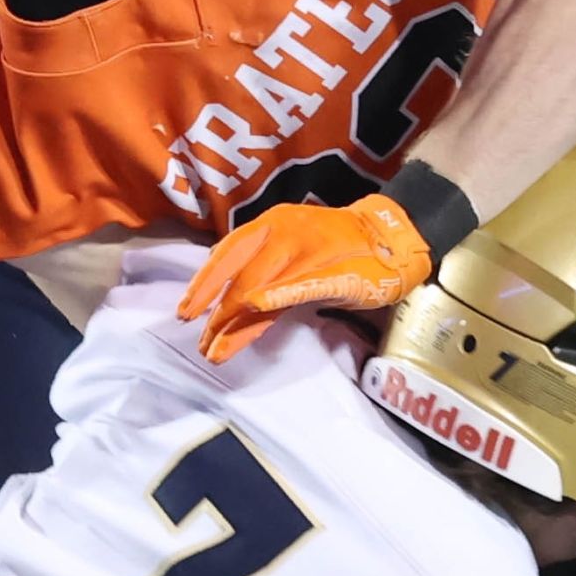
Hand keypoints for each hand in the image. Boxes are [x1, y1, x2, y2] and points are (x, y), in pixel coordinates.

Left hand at [176, 194, 433, 364]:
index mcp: (270, 226)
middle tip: (200, 341)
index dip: (204, 284)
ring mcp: (307, 250)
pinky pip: (299, 285)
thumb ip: (263, 281)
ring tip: (217, 349)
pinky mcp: (332, 271)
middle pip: (238, 272)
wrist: (390, 236)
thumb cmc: (337, 249)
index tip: (185, 312)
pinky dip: (277, 296)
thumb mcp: (293, 259)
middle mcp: (282, 232)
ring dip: (236, 321)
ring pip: (261, 285)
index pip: (227, 254)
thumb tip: (230, 311)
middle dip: (216, 310)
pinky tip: (256, 311)